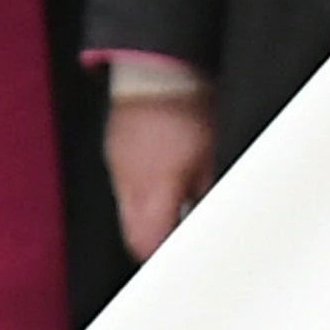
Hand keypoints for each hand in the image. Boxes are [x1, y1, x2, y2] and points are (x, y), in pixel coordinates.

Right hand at [105, 82, 214, 260]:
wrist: (158, 69)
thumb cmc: (188, 108)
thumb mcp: (212, 158)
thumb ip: (209, 195)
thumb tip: (214, 221)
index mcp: (153, 188)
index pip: (148, 245)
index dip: (164, 257)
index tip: (180, 259)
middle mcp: (129, 182)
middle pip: (134, 237)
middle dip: (155, 244)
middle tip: (180, 243)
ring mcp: (117, 166)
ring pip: (128, 213)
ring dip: (148, 219)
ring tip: (175, 210)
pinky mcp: (114, 151)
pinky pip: (124, 186)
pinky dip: (141, 193)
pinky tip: (161, 181)